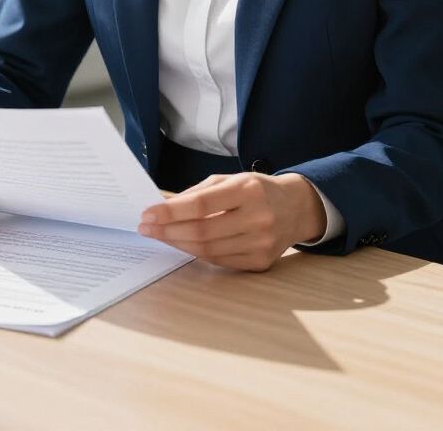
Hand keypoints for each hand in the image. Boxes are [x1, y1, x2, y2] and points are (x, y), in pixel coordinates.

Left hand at [137, 172, 325, 271]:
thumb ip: (199, 192)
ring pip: (208, 249)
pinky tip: (183, 244)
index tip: (148, 213)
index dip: (171, 211)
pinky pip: (219, 261)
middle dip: (168, 230)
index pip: (201, 204)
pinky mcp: (261, 262)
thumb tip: (164, 207)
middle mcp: (257, 217)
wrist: (296, 208)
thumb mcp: (231, 179)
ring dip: (178, 244)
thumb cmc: (257, 190)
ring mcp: (261, 243)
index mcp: (248, 190)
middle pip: (202, 231)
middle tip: (147, 227)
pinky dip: (197, 253)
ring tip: (160, 235)